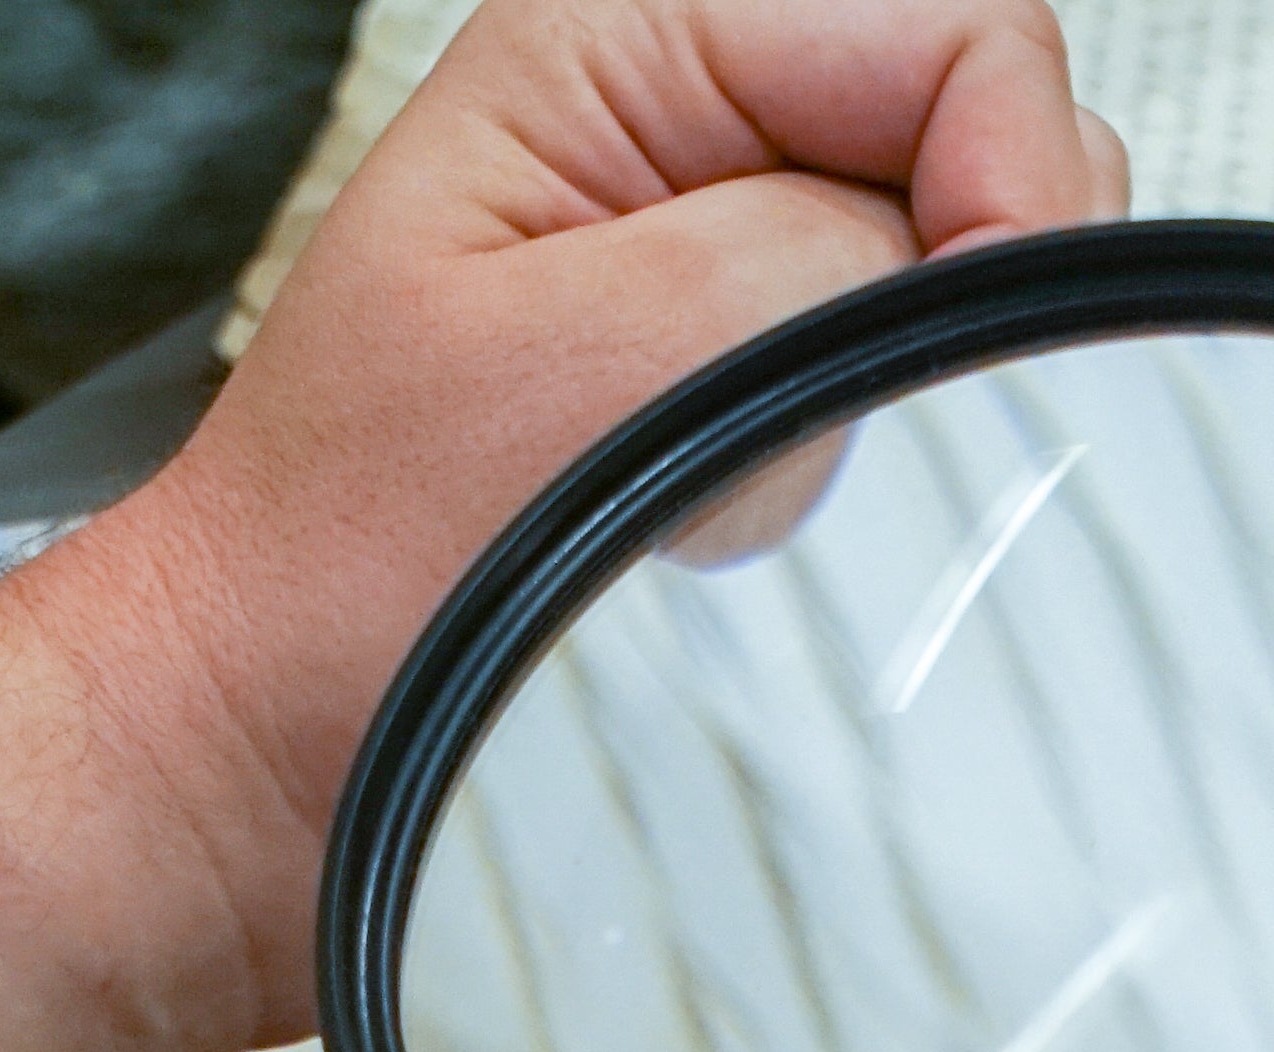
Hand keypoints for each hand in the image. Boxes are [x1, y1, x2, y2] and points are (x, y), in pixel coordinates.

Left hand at [43, 0, 1122, 1024]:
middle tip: (822, 419)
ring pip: (964, 267)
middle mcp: (687, 122)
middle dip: (962, 278)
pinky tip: (760, 519)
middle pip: (982, 126)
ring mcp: (725, 255)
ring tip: (751, 479)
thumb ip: (803, 269)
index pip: (957, 26)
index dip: (1011, 173)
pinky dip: (883, 462)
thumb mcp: (581, 371)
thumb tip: (986, 266)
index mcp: (619, 39)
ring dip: (910, 391)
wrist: (263, 756)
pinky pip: (909, 386)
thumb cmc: (347, 574)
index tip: (968, 338)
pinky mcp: (744, 380)